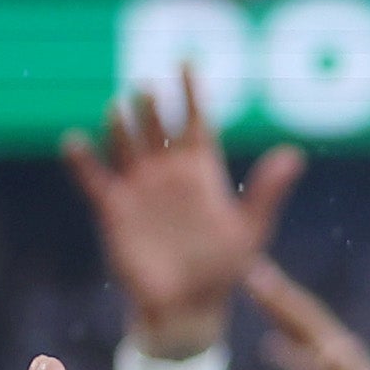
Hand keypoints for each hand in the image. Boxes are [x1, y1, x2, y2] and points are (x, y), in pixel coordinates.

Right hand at [61, 73, 302, 358]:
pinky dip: (83, 161)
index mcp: (202, 171)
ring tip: (118, 105)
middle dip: (152, 106)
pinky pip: (95, 179)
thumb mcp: (250, 229)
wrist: (189, 307)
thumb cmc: (224, 270)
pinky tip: (74, 141)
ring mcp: (140, 187)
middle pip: (157, 127)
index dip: (191, 93)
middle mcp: (168, 172)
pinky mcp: (114, 208)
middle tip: (146, 86)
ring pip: (126, 145)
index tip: (186, 63)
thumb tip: (294, 154)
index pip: (195, 121)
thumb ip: (267, 191)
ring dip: (121, 125)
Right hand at [242, 259, 369, 369]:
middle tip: (250, 268)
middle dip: (278, 294)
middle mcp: (341, 356)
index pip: (309, 317)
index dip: (283, 295)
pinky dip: (286, 353)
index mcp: (345, 354)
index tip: (257, 270)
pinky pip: (303, 364)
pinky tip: (270, 345)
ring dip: (280, 315)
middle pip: (305, 318)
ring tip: (257, 294)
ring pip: (302, 336)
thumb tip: (331, 350)